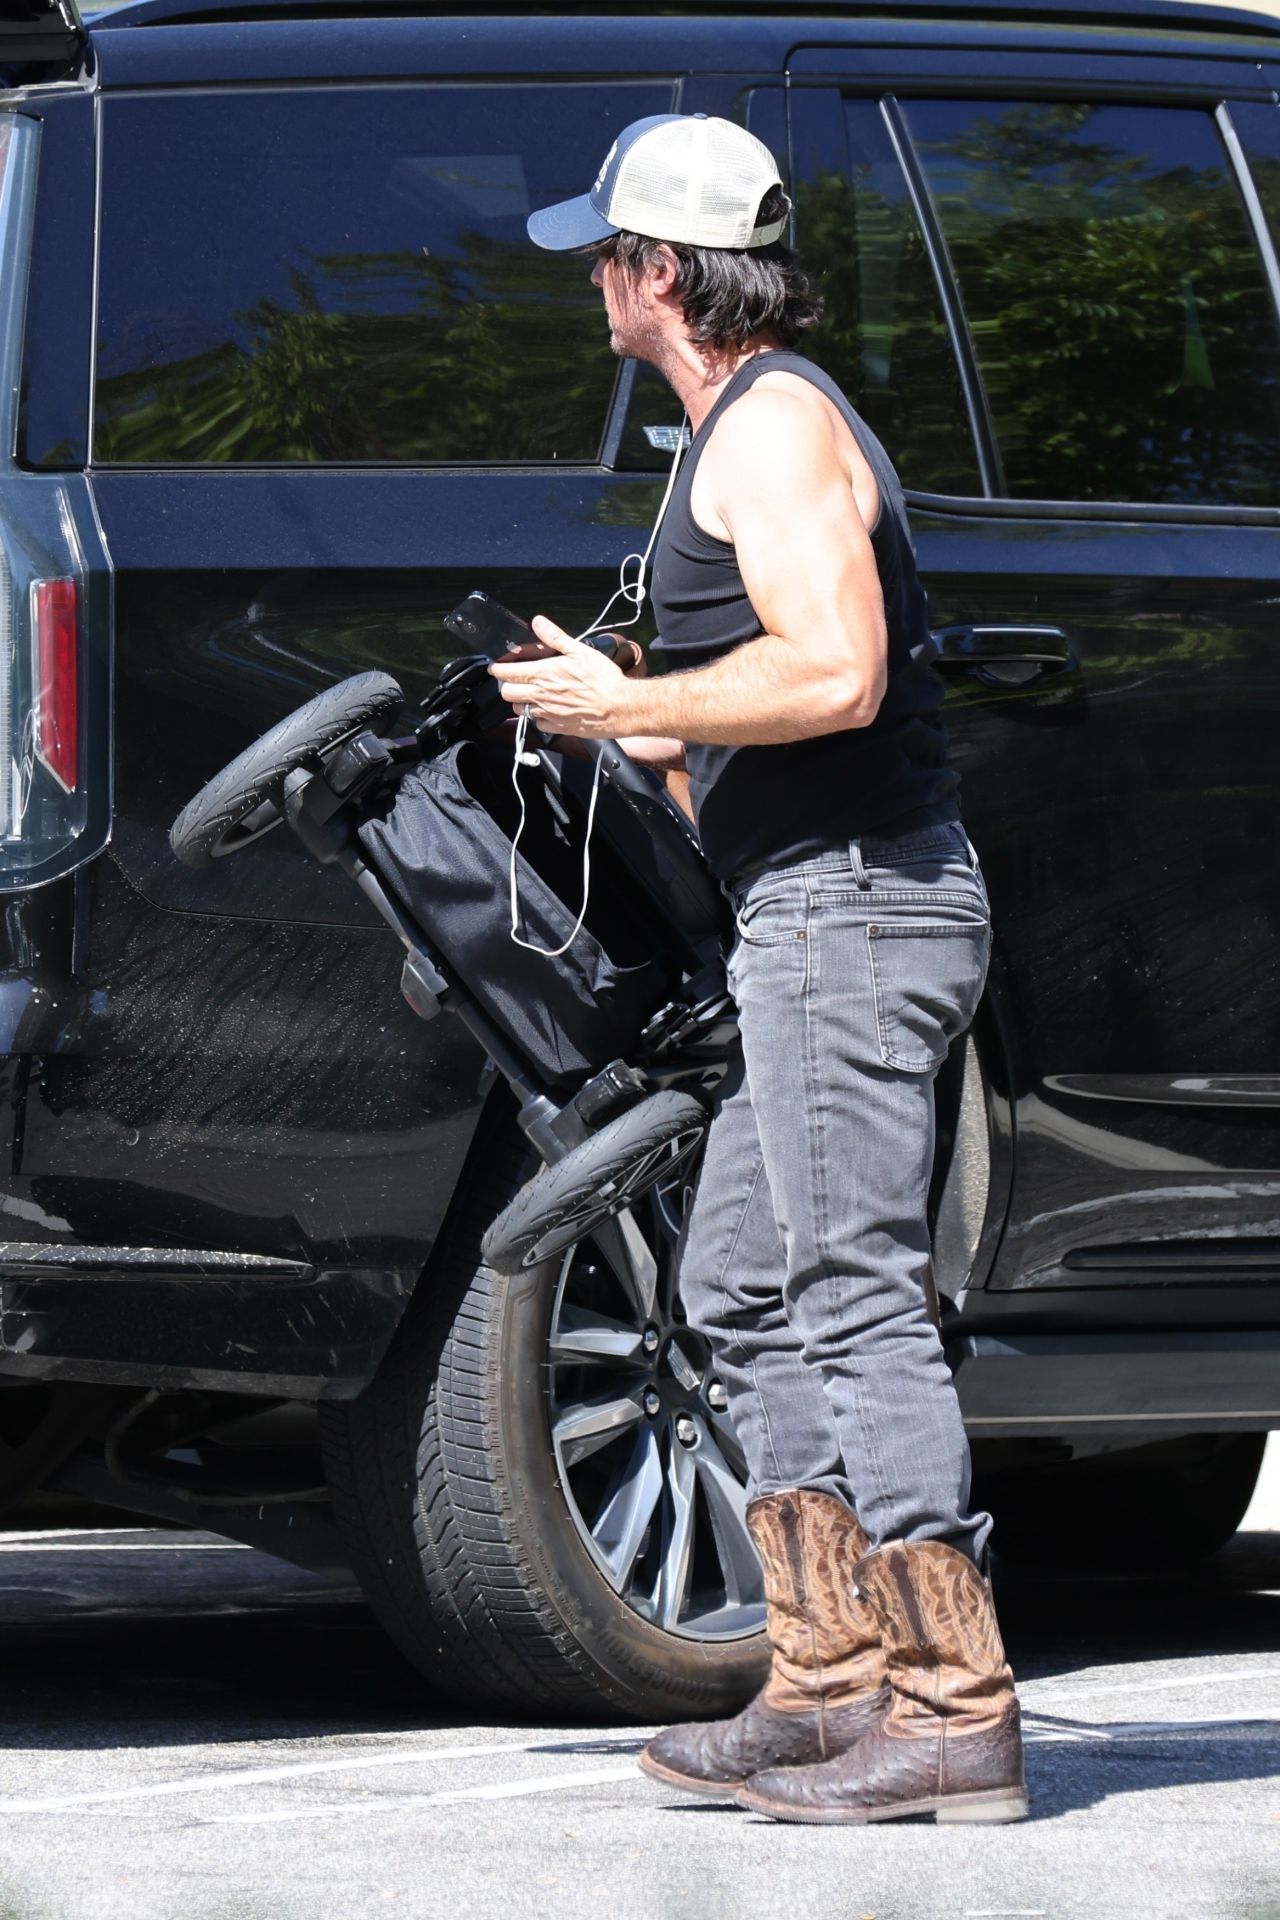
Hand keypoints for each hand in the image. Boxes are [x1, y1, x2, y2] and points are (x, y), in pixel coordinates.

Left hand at [489, 615, 634, 737]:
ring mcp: (548, 714)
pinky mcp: (558, 728)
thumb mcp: (580, 651)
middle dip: (506, 686)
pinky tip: (548, 710)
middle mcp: (541, 696)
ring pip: (519, 710)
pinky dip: (538, 718)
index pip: (507, 672)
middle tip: (514, 680)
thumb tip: (538, 622)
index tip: (497, 667)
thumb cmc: (603, 679)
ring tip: (531, 694)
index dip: (498, 668)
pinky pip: (538, 724)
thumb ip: (555, 637)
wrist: (620, 707)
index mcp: (543, 674)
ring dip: (521, 702)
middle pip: (507, 694)